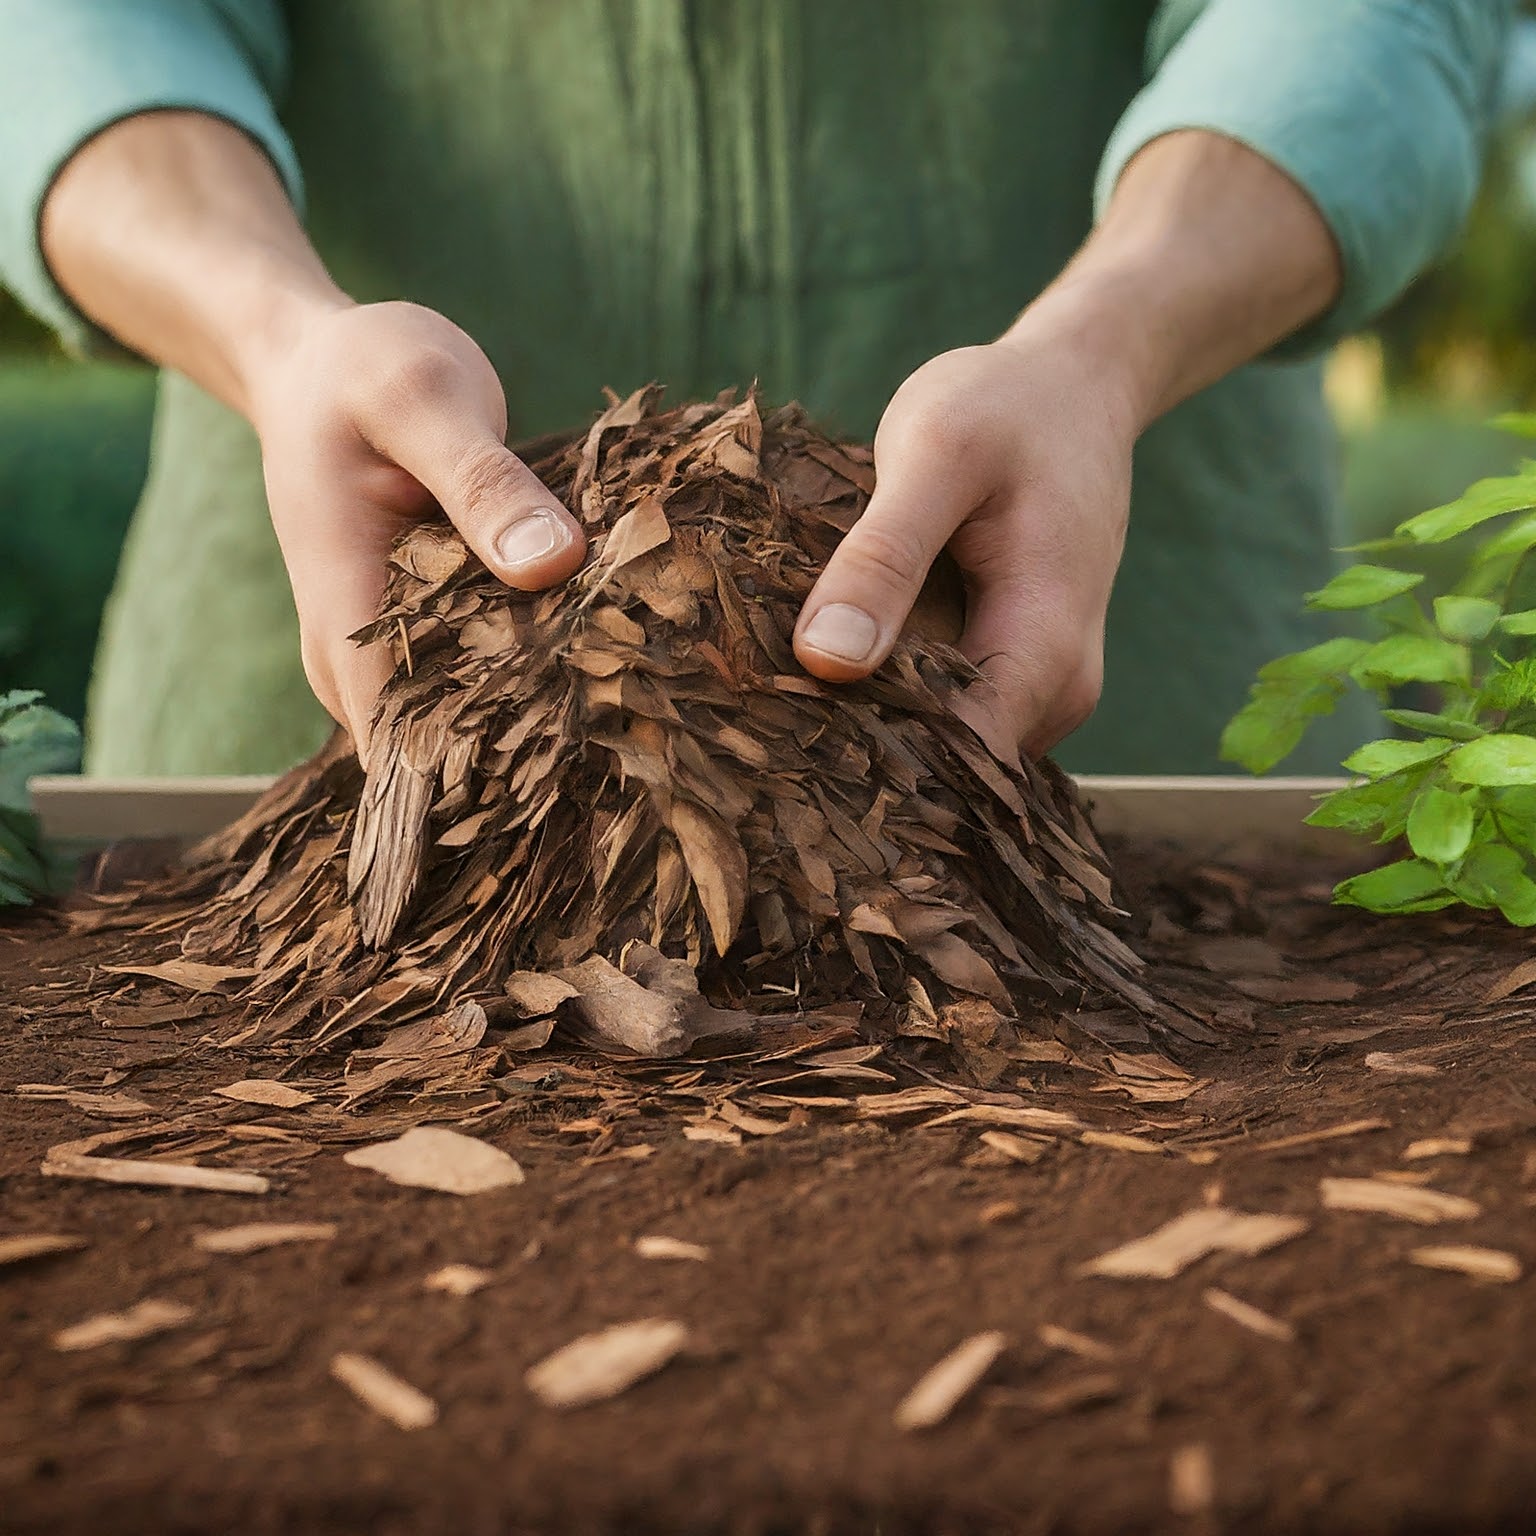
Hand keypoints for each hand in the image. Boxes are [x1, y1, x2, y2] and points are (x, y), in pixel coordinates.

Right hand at [248, 301, 585, 756]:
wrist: (318, 362)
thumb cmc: (360, 372)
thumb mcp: (422, 401)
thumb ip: (482, 482)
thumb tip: (553, 565)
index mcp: (345, 609)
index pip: (396, 743)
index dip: (475, 779)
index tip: (569, 776)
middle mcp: (360, 649)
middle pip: (436, 751)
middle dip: (523, 759)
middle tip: (628, 743)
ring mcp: (394, 645)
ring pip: (463, 722)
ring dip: (535, 718)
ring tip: (628, 711)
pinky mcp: (429, 630)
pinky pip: (482, 675)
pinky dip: (535, 671)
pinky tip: (602, 663)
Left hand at [794, 323, 1137, 762]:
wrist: (1076, 387)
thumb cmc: (1007, 408)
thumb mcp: (934, 456)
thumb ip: (884, 556)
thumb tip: (826, 660)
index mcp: (1046, 650)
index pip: (955, 764)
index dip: (866, 766)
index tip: (773, 747)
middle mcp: (1055, 694)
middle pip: (944, 773)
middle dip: (854, 756)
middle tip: (752, 724)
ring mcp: (1038, 692)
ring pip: (939, 751)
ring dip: (864, 730)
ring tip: (777, 696)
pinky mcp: (1011, 678)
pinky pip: (942, 717)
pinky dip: (884, 699)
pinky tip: (824, 671)